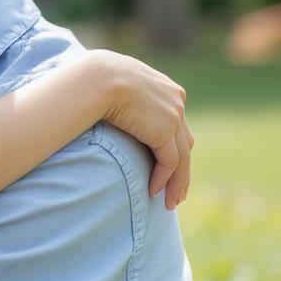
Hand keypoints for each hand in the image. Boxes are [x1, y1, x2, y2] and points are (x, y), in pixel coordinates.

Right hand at [93, 50, 193, 208]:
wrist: (97, 78)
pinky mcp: (164, 131)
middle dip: (181, 169)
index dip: (173, 147)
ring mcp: (173, 116)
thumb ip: (125, 97)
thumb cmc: (95, 80)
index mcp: (167, 89)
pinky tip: (154, 192)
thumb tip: (110, 106)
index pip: (177, 124)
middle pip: (184, 143)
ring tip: (169, 202)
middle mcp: (176, 101)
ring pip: (182, 157)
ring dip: (176, 182)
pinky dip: (164, 179)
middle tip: (176, 190)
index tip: (168, 166)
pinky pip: (169, 162)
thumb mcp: (117, 86)